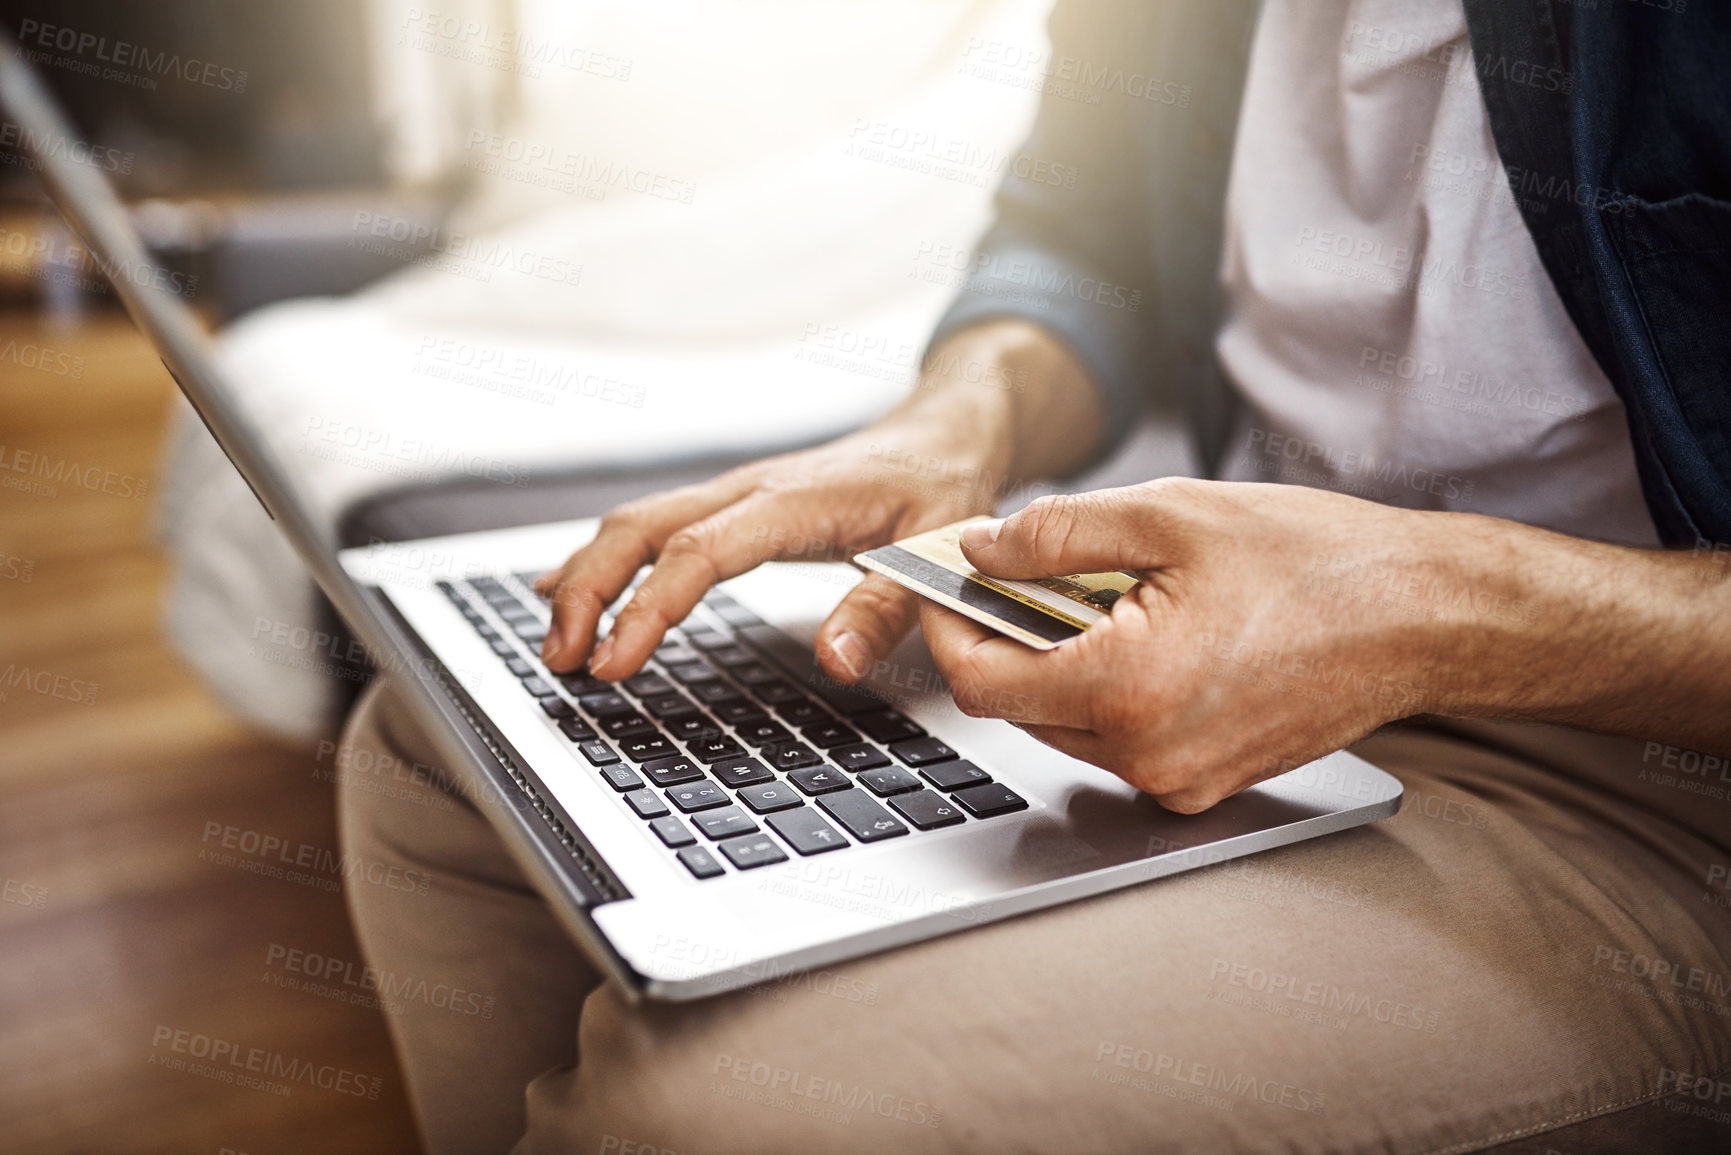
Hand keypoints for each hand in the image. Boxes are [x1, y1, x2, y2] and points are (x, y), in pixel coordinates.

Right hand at [535, 321, 1104, 683]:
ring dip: (585, 579)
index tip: (613, 663)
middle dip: (588, 592)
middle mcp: (748, 489)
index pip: (698, 552)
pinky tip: (569, 592)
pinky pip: (649, 526)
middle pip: (640, 528)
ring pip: (633, 524)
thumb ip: (885, 609)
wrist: (941, 436)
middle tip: (562, 662)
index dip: (648, 607)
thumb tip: (833, 664)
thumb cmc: (939, 493)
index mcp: (792, 501)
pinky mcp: (727, 505)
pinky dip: (602, 561)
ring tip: (557, 647)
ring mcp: (731, 493)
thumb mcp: (934, 555)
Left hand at [917, 479, 1454, 811]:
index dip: (948, 628)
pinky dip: (1108, 690)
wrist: (1423, 619)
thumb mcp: (1171, 518)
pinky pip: (1119, 741)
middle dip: (1003, 639)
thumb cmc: (1315, 561)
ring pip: (1066, 726)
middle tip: (1018, 574)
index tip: (945, 585)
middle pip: (1019, 707)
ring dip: (1057, 665)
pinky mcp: (1205, 784)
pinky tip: (1145, 635)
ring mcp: (1179, 781)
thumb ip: (1057, 533)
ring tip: (1098, 597)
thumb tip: (982, 548)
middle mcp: (1148, 755)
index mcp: (1128, 690)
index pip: (982, 681)